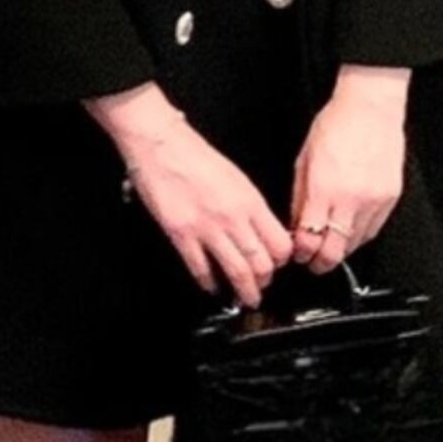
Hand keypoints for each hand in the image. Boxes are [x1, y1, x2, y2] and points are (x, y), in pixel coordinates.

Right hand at [84, 82, 293, 307]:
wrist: (161, 144)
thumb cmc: (193, 153)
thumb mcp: (235, 176)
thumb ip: (248, 205)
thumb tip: (258, 229)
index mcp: (250, 200)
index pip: (280, 243)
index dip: (281, 260)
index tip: (277, 264)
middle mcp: (233, 217)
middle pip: (262, 264)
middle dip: (264, 282)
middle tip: (261, 286)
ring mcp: (207, 228)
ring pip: (237, 272)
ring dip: (244, 291)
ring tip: (244, 297)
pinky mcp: (181, 234)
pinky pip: (200, 269)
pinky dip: (209, 283)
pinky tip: (210, 285)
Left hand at [290, 64, 411, 271]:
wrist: (370, 109)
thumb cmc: (335, 126)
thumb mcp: (303, 160)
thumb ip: (300, 197)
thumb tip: (295, 224)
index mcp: (325, 189)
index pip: (310, 239)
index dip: (301, 253)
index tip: (296, 254)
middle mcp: (352, 199)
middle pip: (336, 251)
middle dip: (320, 262)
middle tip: (312, 263)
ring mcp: (375, 201)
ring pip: (356, 244)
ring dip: (340, 249)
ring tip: (328, 247)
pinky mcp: (391, 198)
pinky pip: (373, 230)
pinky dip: (358, 236)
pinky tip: (347, 232)